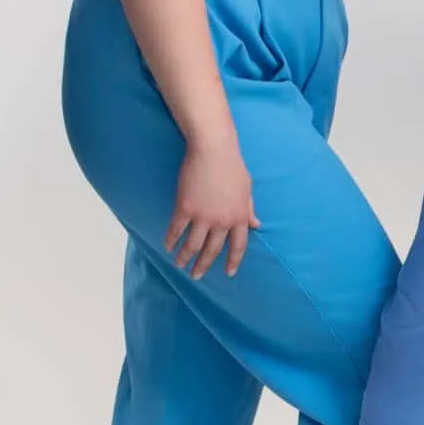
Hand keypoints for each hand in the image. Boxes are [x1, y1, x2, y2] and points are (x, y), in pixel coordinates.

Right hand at [165, 135, 256, 279]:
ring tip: (179, 265)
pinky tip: (167, 246)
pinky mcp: (184, 208)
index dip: (233, 261)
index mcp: (240, 217)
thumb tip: (256, 224)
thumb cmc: (232, 166)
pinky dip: (171, 240)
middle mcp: (222, 221)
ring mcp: (203, 216)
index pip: (238, 246)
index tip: (228, 273)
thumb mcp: (247, 189)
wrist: (213, 150)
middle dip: (203, 265)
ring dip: (184, 258)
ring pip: (192, 245)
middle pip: (212, 250)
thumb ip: (249, 209)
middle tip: (196, 275)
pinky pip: (176, 230)